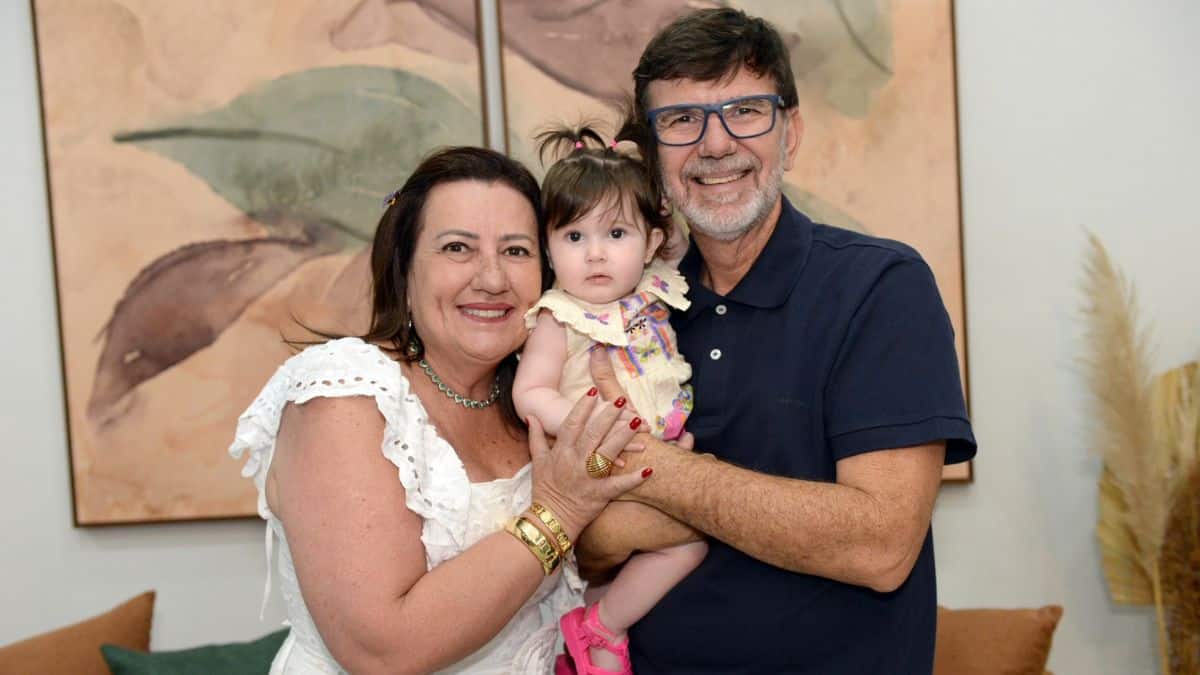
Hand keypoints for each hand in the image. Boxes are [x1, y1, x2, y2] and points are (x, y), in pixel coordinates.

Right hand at [529, 391, 648, 540]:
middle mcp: (575, 462)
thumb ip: (536, 437)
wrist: (550, 520)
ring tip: (638, 423)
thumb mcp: (537, 462)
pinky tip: (649, 469)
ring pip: (607, 453)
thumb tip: (531, 416)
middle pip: (593, 434)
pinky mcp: (600, 495)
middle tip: (620, 400)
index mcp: (561, 452)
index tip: (593, 391)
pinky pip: (619, 485)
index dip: (583, 406)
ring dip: (623, 438)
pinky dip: (633, 479)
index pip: (572, 423)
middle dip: (607, 416)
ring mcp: (588, 478)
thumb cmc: (544, 490)